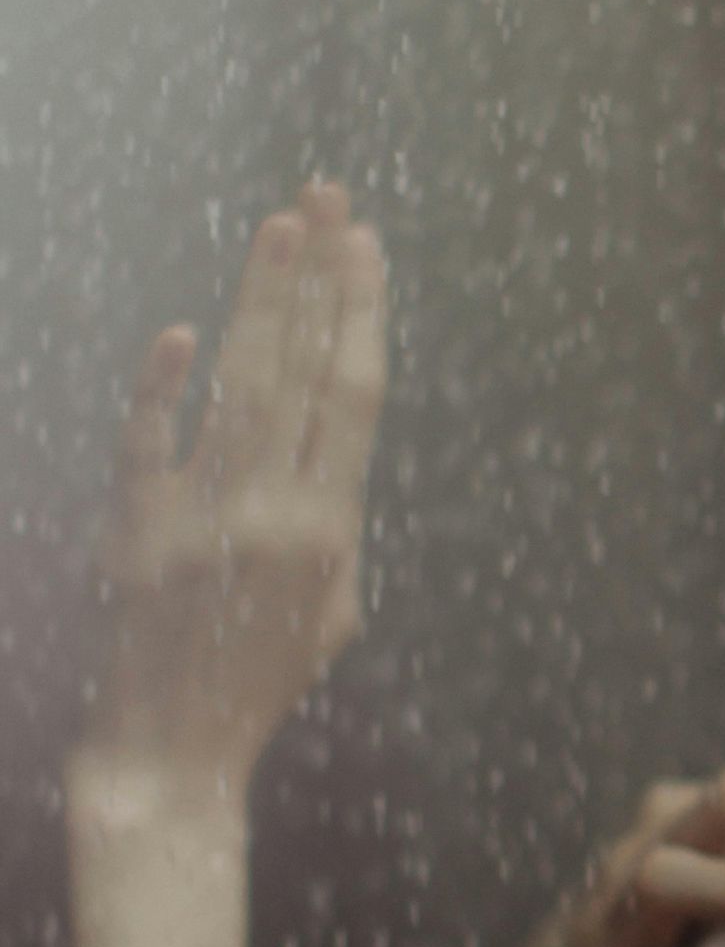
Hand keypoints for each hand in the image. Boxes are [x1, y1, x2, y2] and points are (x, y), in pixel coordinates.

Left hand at [74, 181, 388, 793]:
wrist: (173, 748)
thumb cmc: (260, 680)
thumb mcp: (334, 612)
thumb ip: (339, 523)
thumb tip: (337, 442)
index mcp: (331, 531)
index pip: (354, 396)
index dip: (361, 313)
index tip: (367, 245)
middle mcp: (271, 514)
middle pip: (303, 370)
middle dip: (319, 276)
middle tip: (327, 197)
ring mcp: (201, 520)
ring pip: (240, 388)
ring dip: (261, 301)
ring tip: (280, 227)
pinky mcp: (136, 533)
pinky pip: (148, 448)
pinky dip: (162, 391)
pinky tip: (182, 333)